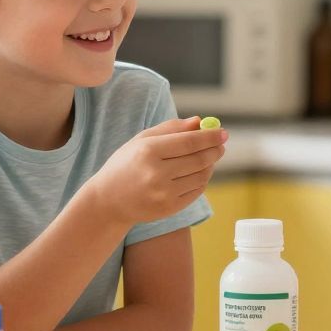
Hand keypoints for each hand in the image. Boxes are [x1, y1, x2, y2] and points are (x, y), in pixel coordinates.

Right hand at [86, 116, 226, 225]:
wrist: (108, 201)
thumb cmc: (126, 164)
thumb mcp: (141, 140)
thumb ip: (170, 129)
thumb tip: (199, 122)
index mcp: (148, 151)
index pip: (189, 142)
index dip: (210, 137)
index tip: (223, 132)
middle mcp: (157, 173)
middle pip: (199, 159)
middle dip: (215, 149)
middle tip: (221, 143)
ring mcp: (164, 193)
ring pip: (201, 175)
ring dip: (210, 164)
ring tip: (209, 156)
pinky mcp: (169, 208)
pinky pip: (196, 191)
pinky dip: (202, 179)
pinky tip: (199, 172)